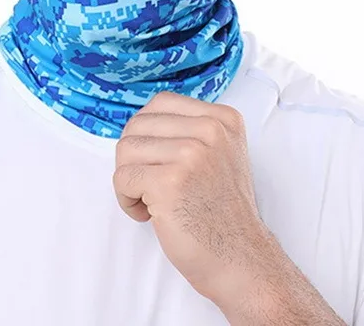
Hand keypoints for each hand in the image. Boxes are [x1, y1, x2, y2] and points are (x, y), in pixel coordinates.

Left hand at [112, 91, 345, 324]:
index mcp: (222, 118)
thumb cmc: (221, 212)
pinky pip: (122, 178)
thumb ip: (189, 130)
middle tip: (150, 184)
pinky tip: (148, 214)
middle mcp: (210, 130)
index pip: (160, 103)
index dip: (147, 132)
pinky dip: (126, 200)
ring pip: (125, 149)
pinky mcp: (170, 181)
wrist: (241, 260)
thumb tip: (139, 121)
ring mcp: (190, 154)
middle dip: (133, 157)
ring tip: (150, 201)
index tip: (157, 160)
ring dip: (129, 180)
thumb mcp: (219, 153)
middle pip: (138, 124)